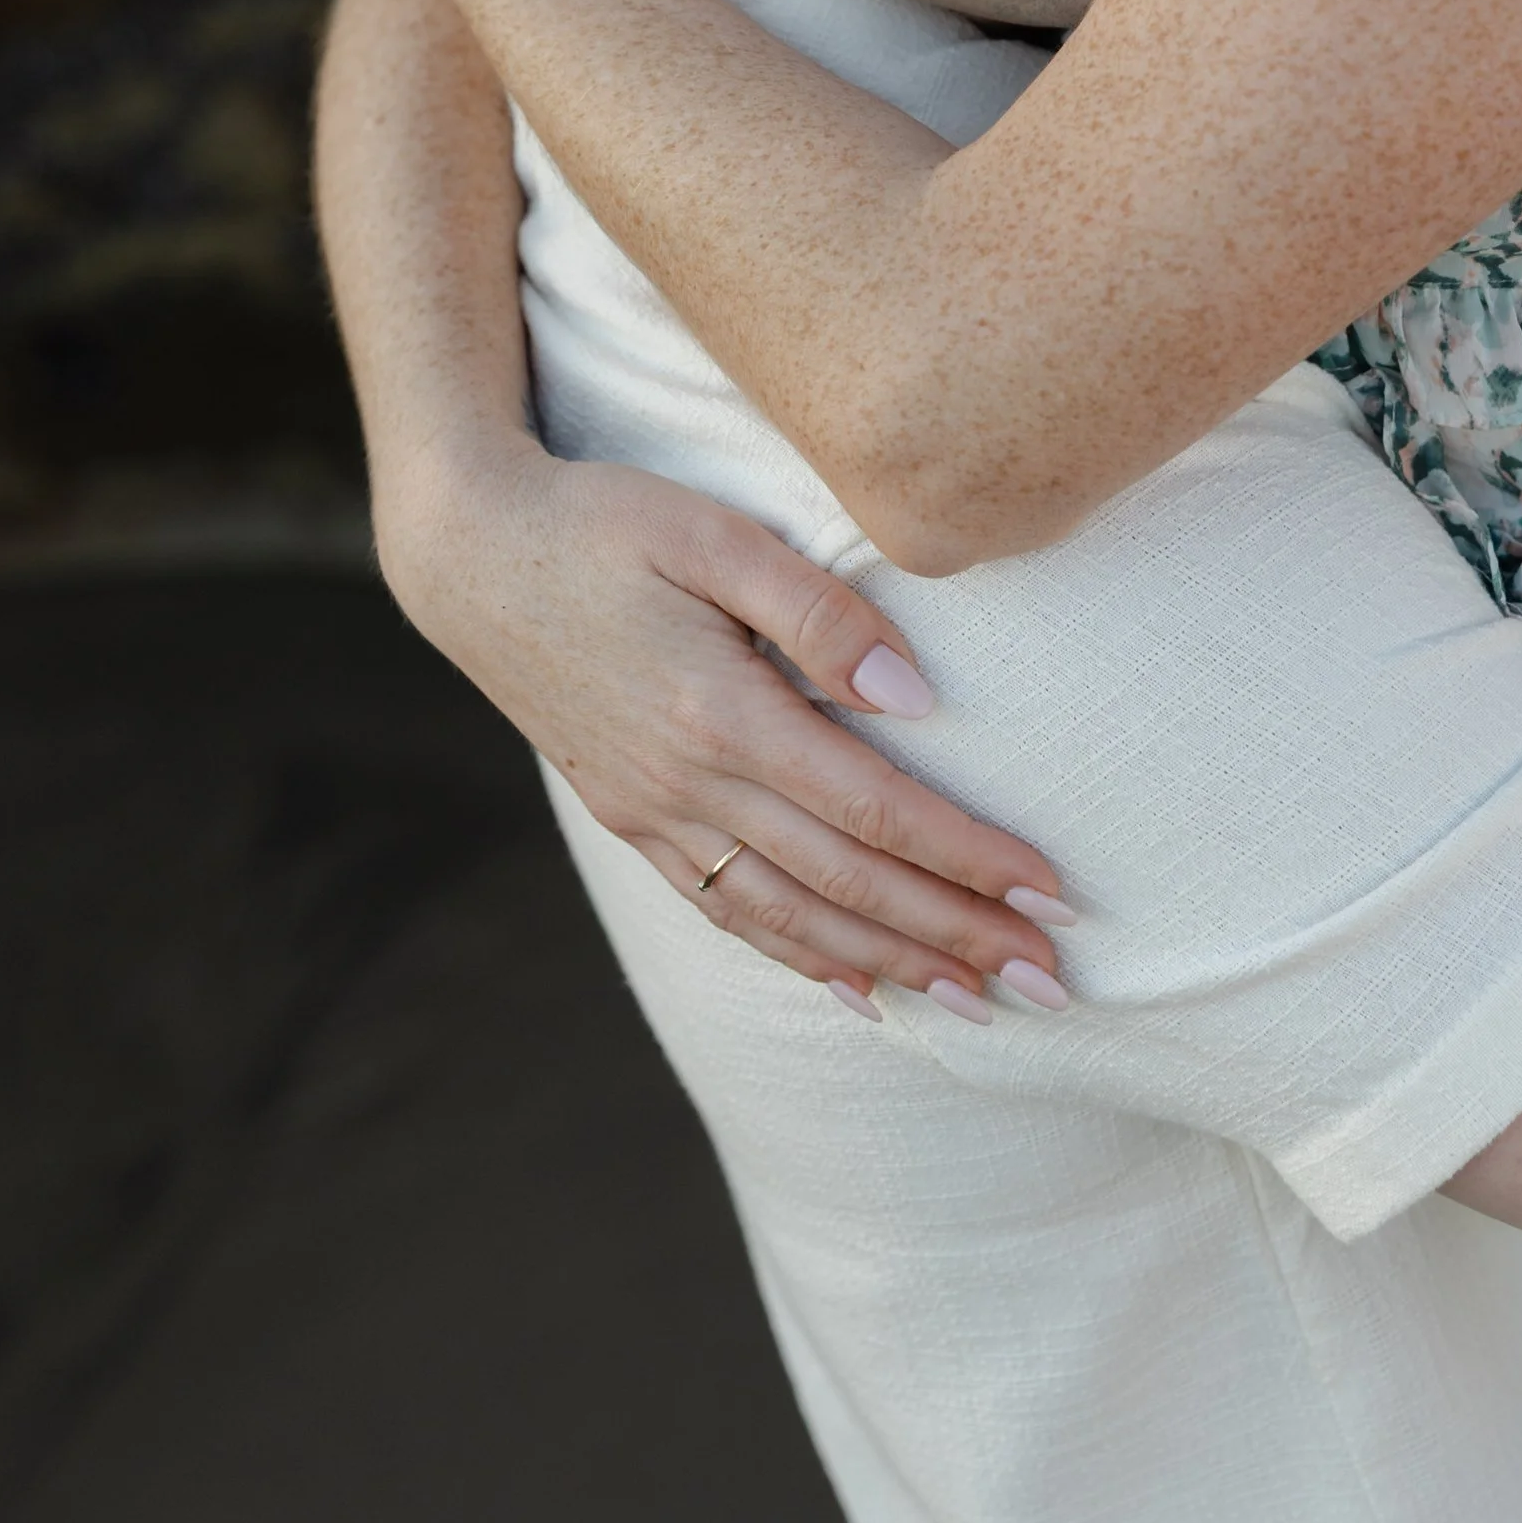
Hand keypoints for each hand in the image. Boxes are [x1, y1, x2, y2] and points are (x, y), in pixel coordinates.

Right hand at [383, 433, 1072, 1006]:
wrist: (470, 554)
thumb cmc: (603, 521)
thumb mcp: (712, 532)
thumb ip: (817, 610)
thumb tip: (915, 697)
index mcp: (720, 712)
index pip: (873, 809)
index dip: (966, 857)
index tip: (1049, 890)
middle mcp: (688, 784)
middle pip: (847, 882)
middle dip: (956, 935)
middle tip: (1051, 979)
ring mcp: (655, 812)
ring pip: (793, 917)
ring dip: (894, 964)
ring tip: (981, 1002)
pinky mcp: (632, 818)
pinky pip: (729, 912)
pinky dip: (802, 958)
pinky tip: (860, 990)